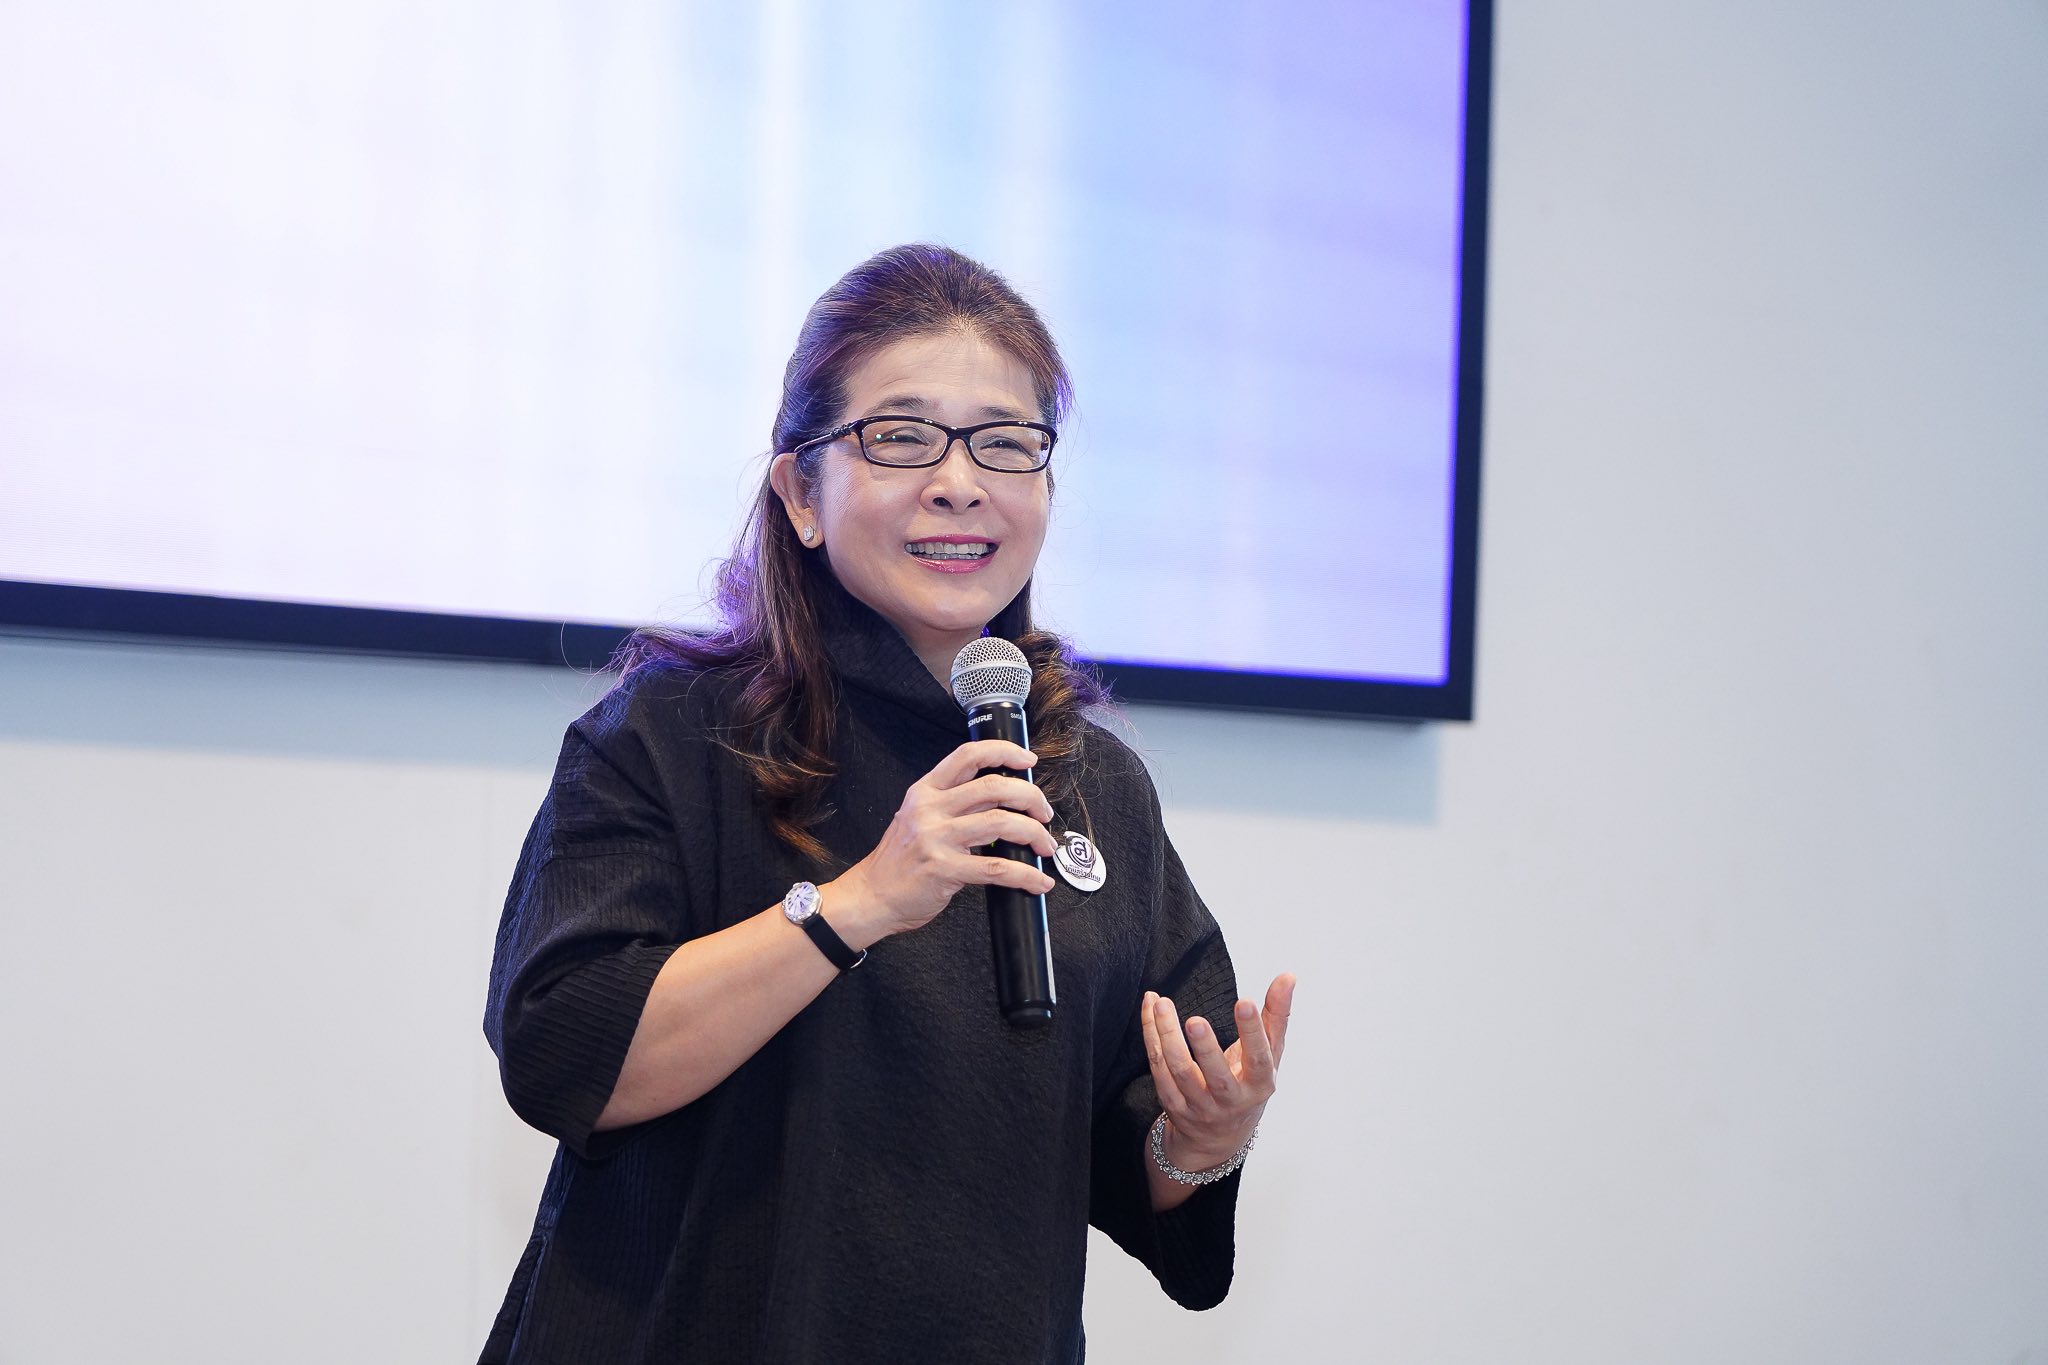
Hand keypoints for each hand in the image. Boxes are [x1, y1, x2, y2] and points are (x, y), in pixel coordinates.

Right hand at [826, 739, 1058, 943]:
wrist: (871, 896)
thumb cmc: (898, 861)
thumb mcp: (917, 819)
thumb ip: (953, 805)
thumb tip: (1001, 800)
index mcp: (925, 791)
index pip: (968, 756)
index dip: (1004, 752)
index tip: (1027, 761)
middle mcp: (930, 809)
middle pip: (994, 787)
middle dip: (1030, 798)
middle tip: (1044, 812)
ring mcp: (937, 839)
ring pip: (1001, 823)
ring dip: (1034, 834)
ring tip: (1045, 845)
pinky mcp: (945, 870)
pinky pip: (997, 869)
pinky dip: (1025, 875)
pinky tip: (1037, 881)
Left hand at [1142, 973, 1295, 1170]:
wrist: (1220, 1136)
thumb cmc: (1249, 1083)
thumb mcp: (1270, 1055)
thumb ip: (1276, 1015)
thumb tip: (1288, 976)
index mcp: (1259, 1084)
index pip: (1258, 1059)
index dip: (1253, 1032)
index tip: (1245, 1001)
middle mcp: (1230, 1100)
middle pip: (1215, 1075)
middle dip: (1205, 1047)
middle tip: (1195, 1019)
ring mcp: (1199, 1105)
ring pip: (1180, 1071)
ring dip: (1167, 1037)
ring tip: (1161, 1005)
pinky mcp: (1173, 1104)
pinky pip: (1158, 1069)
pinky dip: (1151, 1037)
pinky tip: (1150, 1011)